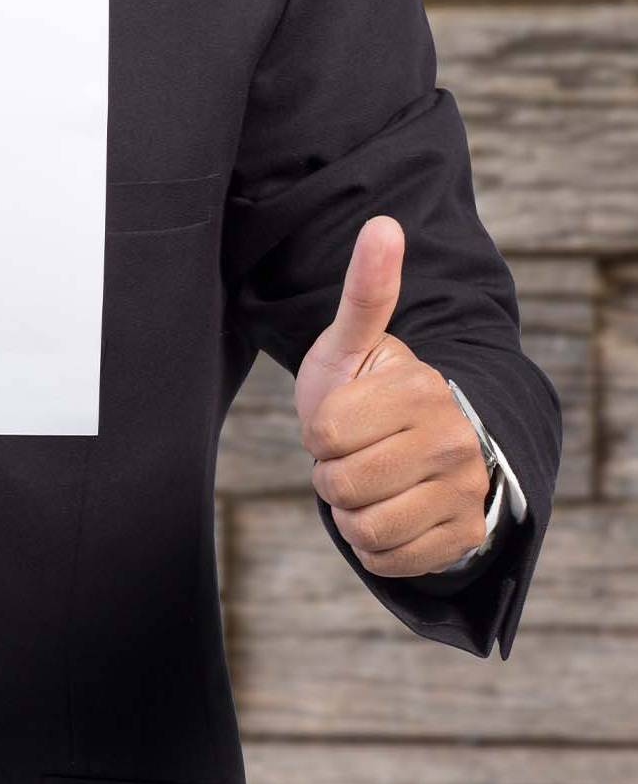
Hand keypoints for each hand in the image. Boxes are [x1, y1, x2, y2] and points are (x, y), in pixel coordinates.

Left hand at [293, 216, 490, 575]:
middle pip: (340, 486)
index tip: (343, 417)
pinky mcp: (463, 538)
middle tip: (356, 453)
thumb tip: (383, 223)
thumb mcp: (354, 342)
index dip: (320, 431)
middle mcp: (455, 442)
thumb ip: (365, 290)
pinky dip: (374, 544)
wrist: (417, 448)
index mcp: (422, 391)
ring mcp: (464, 493)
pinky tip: (390, 512)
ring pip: (361, 527)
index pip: (325, 435)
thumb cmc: (370, 391)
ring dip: (350, 511)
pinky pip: (386, 559)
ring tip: (371, 482)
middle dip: (332, 473)